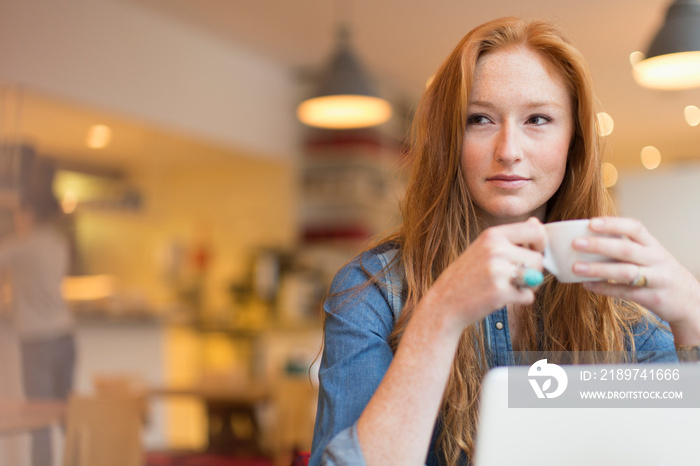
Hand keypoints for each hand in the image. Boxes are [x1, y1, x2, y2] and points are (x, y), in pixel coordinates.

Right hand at [423, 217, 545, 329]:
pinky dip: (520, 300)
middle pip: (538, 258)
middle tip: (517, 277)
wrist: (444, 302)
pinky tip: (503, 298)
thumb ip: (509, 237)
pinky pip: (528, 296)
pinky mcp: (500, 292)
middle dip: (533, 271)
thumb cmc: (466, 276)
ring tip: (510, 287)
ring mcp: (497, 271)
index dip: (541, 243)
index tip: (534, 252)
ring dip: (529, 286)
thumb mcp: (483, 248)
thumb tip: (536, 222)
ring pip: (537, 277)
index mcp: (492, 235)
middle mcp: (495, 249)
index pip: (535, 230)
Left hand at [571, 217, 699, 343]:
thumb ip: (629, 249)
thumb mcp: (652, 257)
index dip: (613, 224)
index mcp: (654, 246)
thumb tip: (591, 241)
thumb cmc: (662, 275)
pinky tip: (586, 285)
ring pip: (625, 272)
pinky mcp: (652, 298)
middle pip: (626, 249)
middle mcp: (656, 260)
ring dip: (598, 269)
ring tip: (575, 267)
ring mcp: (656, 279)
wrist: (692, 303)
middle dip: (599, 245)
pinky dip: (604, 289)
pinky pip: (624, 293)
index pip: (635, 227)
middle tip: (576, 243)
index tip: (591, 222)